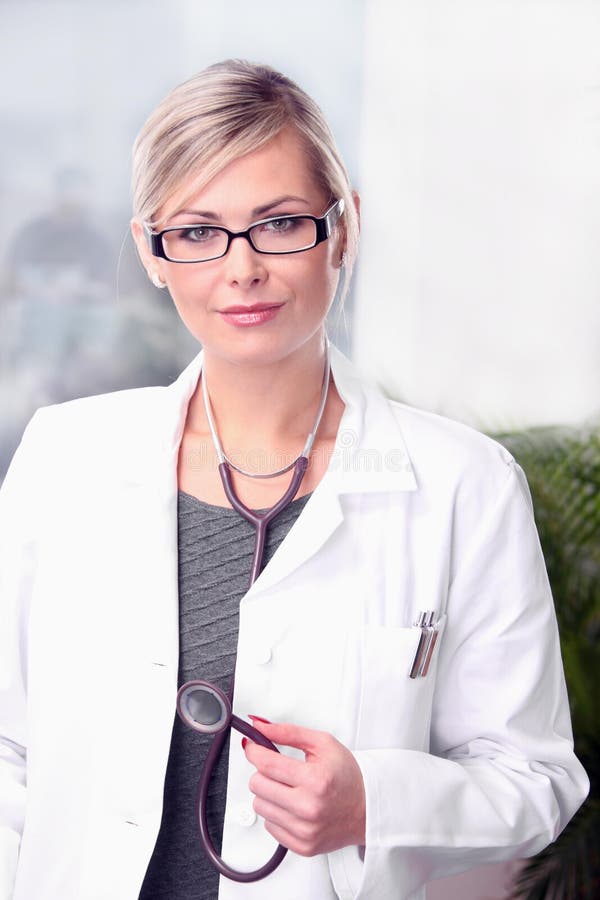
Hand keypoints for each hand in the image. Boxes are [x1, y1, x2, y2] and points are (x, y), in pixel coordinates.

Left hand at [242, 718, 365, 856]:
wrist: (366, 809)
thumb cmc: (347, 775)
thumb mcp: (322, 743)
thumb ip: (288, 732)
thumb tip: (260, 726)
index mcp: (315, 780)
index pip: (266, 764)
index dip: (254, 751)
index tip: (253, 747)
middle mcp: (309, 808)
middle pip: (257, 785)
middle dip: (263, 772)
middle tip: (278, 770)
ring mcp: (304, 830)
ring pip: (259, 806)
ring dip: (269, 794)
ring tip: (288, 789)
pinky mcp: (302, 846)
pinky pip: (269, 826)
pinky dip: (276, 814)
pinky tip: (293, 807)